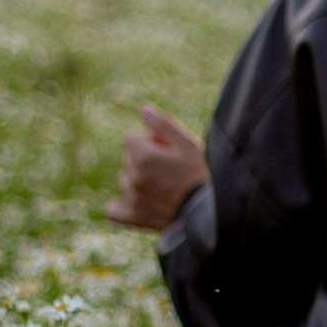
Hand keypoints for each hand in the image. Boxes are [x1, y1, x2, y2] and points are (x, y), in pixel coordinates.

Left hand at [106, 104, 210, 229]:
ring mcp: (132, 199)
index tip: (170, 151)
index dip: (152, 141)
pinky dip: (123, 205)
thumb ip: (163, 125)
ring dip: (139, 180)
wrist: (211, 213)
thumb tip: (143, 109)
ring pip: (126, 181)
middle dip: (145, 159)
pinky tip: (141, 202)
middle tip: (171, 169)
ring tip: (165, 187)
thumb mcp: (188, 144)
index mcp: (144, 157)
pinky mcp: (134, 217)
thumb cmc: (202, 174)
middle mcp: (134, 177)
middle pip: (129, 158)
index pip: (133, 138)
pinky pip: (115, 210)